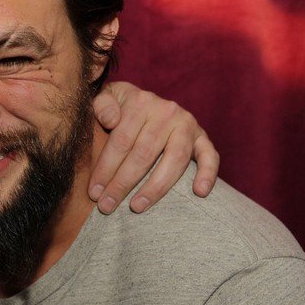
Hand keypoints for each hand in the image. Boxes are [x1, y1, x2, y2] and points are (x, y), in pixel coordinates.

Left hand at [88, 82, 218, 213]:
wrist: (142, 99)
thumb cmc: (118, 106)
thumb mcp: (105, 97)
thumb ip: (101, 104)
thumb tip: (111, 121)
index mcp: (141, 102)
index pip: (121, 141)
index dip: (105, 169)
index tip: (94, 193)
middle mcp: (167, 111)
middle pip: (144, 154)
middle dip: (123, 184)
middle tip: (107, 206)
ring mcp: (187, 125)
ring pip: (174, 160)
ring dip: (155, 188)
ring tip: (137, 207)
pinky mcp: (202, 137)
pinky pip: (210, 156)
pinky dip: (208, 173)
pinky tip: (199, 192)